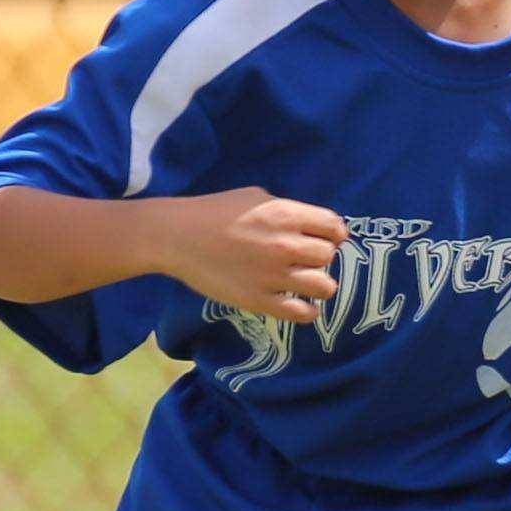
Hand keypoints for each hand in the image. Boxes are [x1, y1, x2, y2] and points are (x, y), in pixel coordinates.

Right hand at [156, 188, 346, 324]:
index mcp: (286, 215)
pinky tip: (300, 304)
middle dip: (319, 257)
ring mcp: (273, 276)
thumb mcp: (255, 197)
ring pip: (325, 286)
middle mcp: (286, 246)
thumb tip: (309, 223)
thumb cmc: (212, 212)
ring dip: (318, 284)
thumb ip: (286, 210)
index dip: (332, 234)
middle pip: (329, 256)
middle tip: (304, 259)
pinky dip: (307, 310)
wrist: (175, 236)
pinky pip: (302, 313)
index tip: (323, 238)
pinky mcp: (259, 300)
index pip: (335, 228)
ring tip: (304, 282)